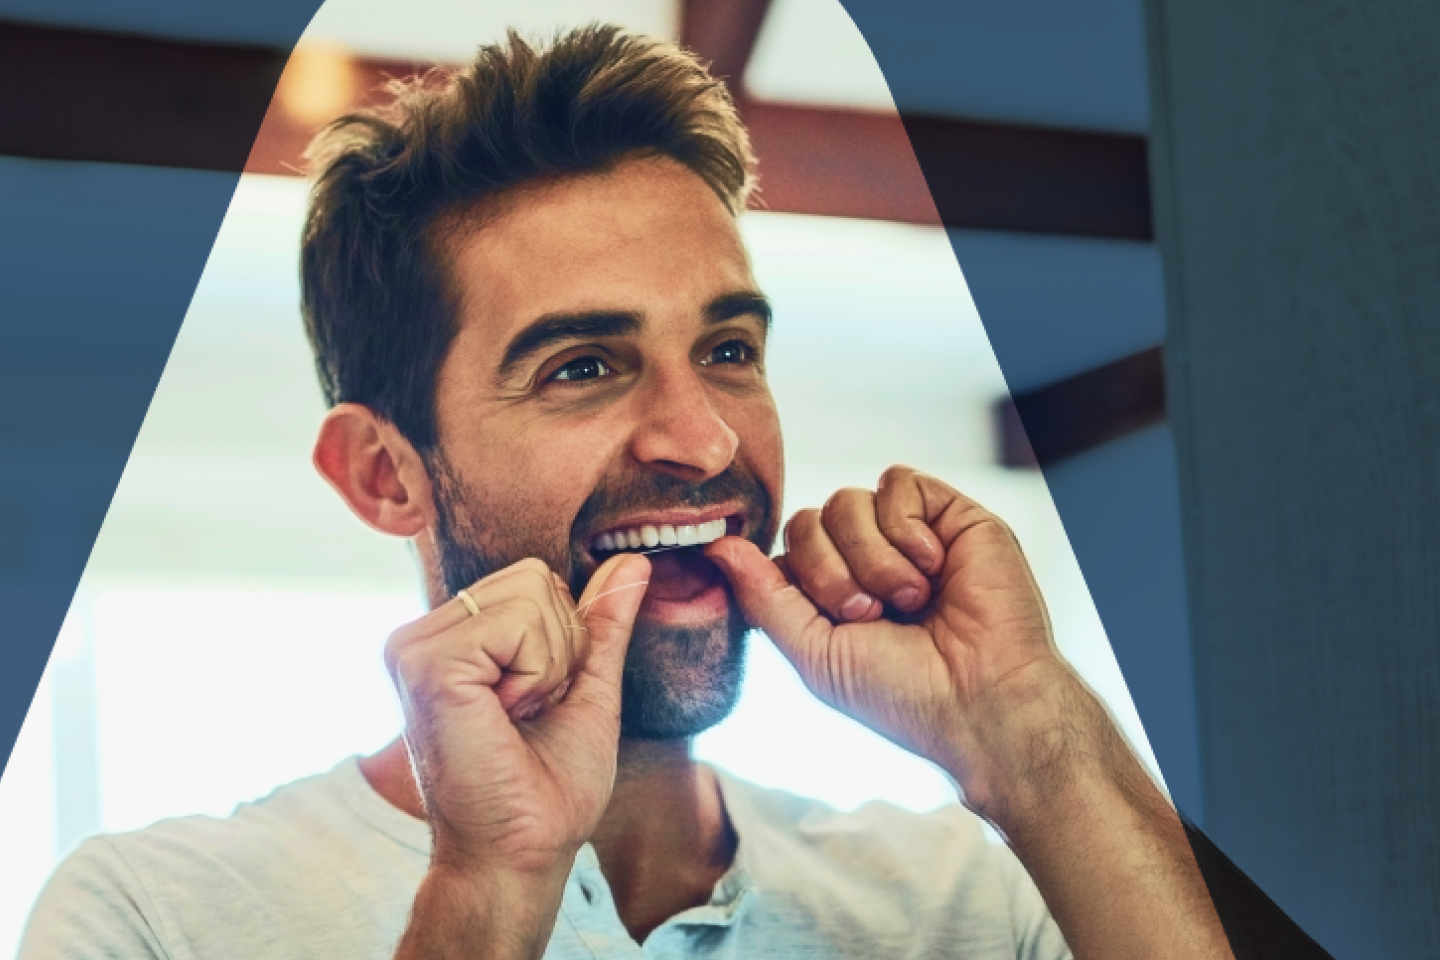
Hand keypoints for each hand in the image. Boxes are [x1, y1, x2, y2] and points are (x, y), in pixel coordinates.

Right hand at [384, 552, 650, 876]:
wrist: (521, 853)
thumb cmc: (548, 787)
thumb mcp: (587, 687)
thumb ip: (602, 622)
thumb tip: (633, 561)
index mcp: (452, 637)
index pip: (535, 579)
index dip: (564, 640)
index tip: (538, 704)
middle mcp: (423, 635)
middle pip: (534, 577)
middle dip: (559, 647)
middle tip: (527, 712)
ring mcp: (414, 646)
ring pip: (530, 592)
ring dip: (548, 663)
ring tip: (514, 716)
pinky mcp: (422, 662)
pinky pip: (517, 622)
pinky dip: (535, 673)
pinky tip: (503, 716)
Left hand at [706, 465, 1077, 818]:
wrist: (980, 700)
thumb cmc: (900, 693)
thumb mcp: (813, 653)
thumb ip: (763, 597)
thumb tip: (714, 546)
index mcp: (832, 592)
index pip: (783, 550)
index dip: (797, 578)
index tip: (836, 621)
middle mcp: (866, 558)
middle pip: (808, 520)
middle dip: (830, 573)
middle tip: (872, 614)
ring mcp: (907, 533)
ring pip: (847, 501)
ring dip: (872, 559)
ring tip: (909, 599)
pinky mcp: (948, 512)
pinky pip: (896, 483)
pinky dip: (906, 530)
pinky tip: (934, 569)